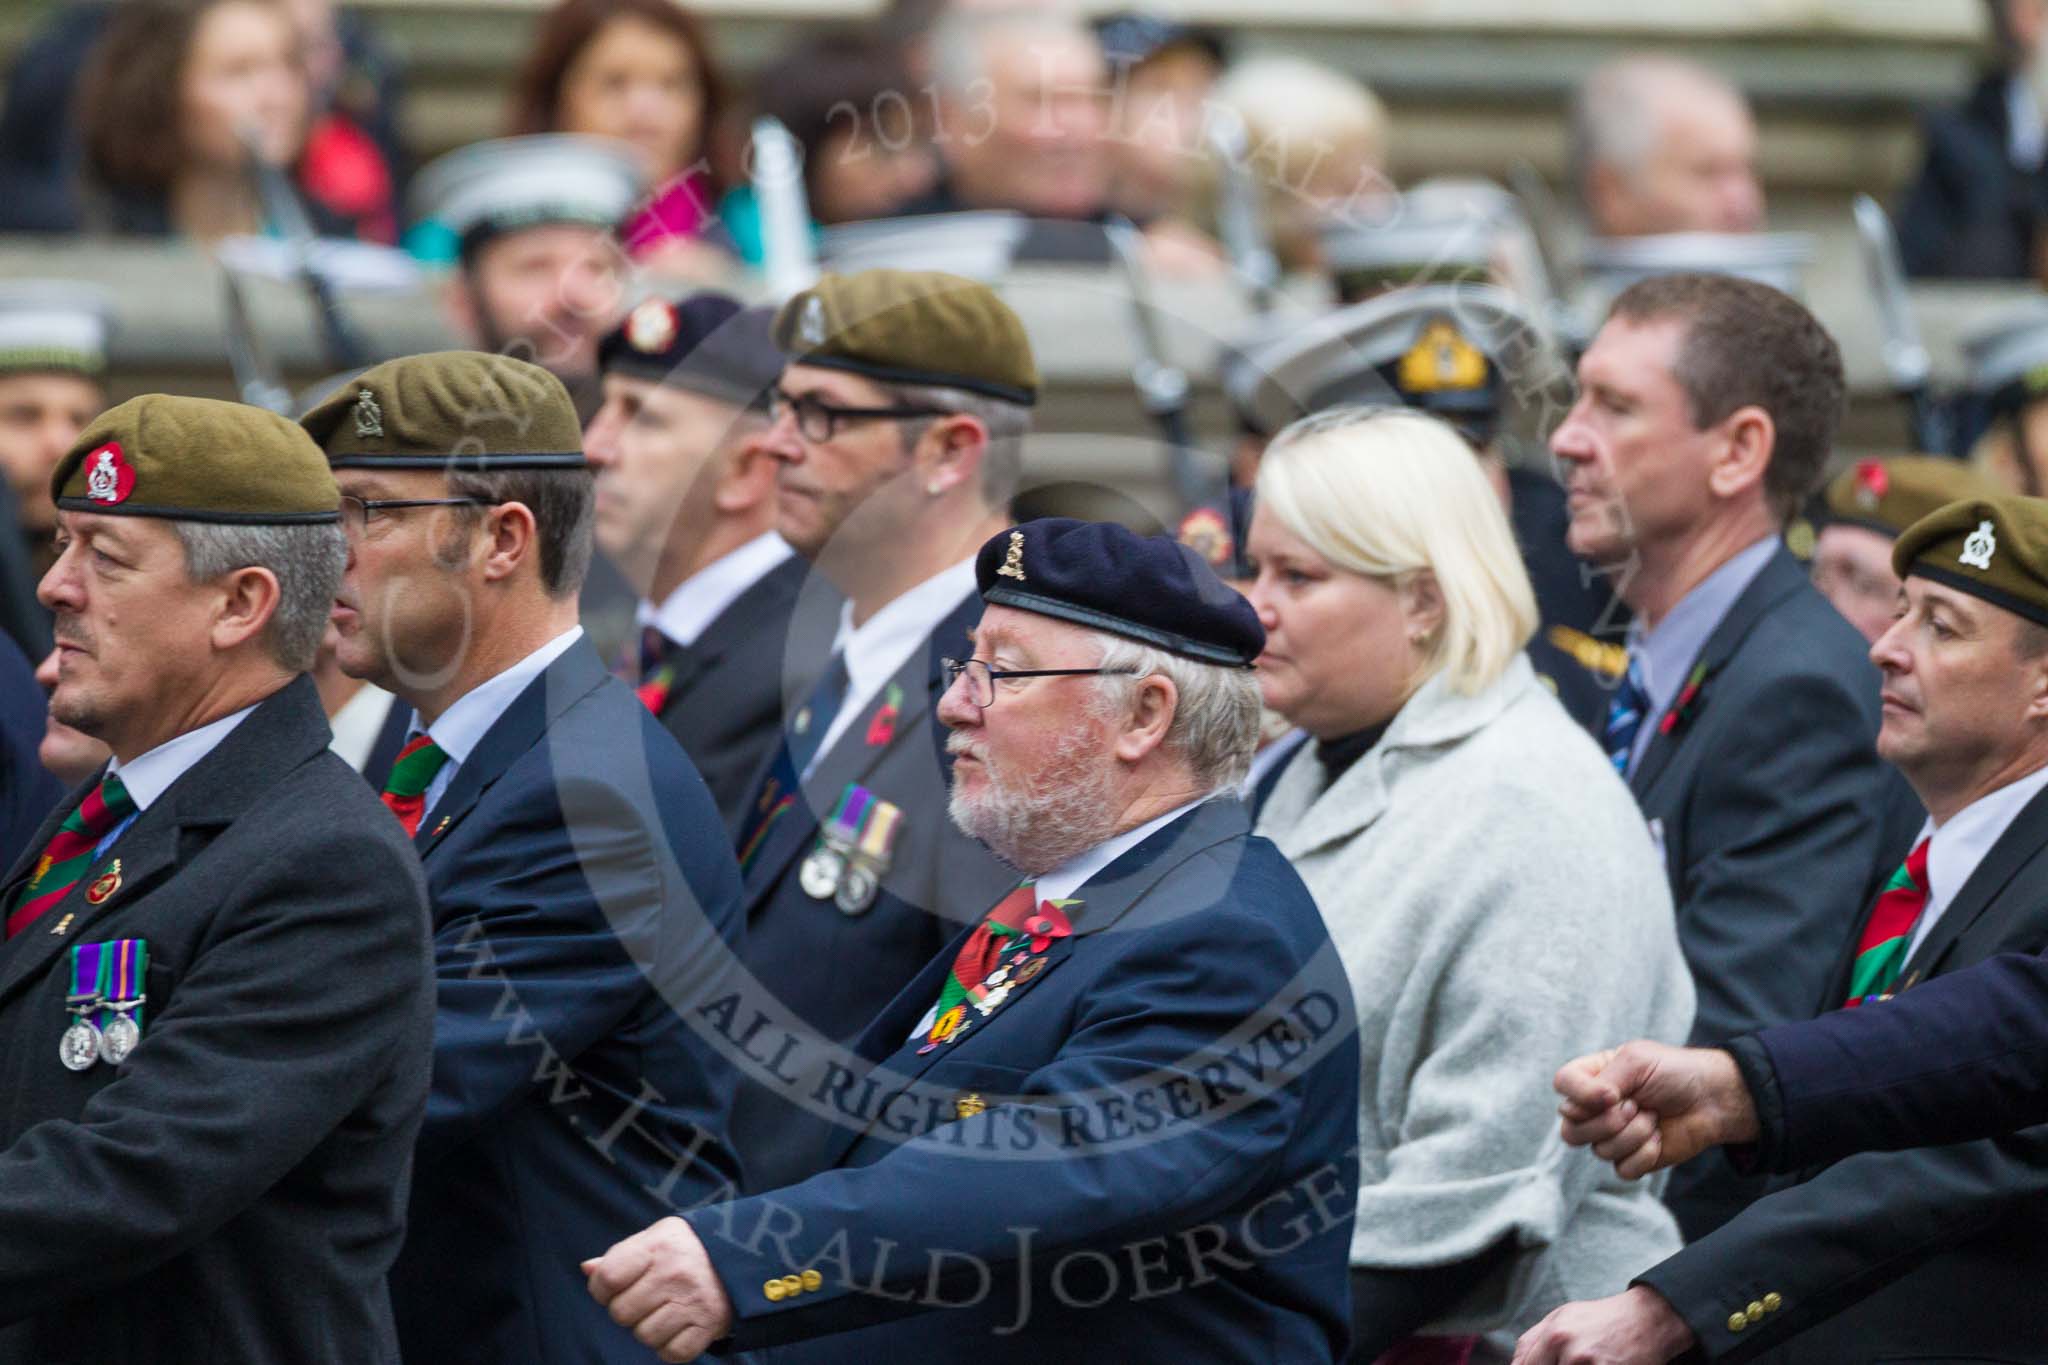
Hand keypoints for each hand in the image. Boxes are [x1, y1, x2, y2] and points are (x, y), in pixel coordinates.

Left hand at [583, 1216, 733, 1362]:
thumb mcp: (657, 1239)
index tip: (613, 1288)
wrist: (745, 1256)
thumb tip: (588, 1270)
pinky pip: (671, 1353)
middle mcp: (675, 1273)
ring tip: (665, 1311)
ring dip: (649, 1329)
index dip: (601, 1289)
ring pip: (644, 1336)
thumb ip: (621, 1255)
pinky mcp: (709, 1325)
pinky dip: (670, 1346)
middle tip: (646, 1299)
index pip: (607, 1278)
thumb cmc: (688, 1249)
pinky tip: (678, 1327)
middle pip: (621, 1313)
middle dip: (628, 1310)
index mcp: (658, 1246)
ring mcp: (693, 1301)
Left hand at [1512, 1286, 1696, 1364]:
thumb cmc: (1604, 1319)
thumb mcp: (1563, 1317)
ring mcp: (1589, 1362)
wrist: (1648, 1319)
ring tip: (1587, 1360)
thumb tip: (1515, 1363)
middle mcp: (1569, 1347)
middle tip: (1567, 1362)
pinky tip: (1599, 1363)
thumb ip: (1535, 1340)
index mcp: (1554, 1332)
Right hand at [1554, 1041, 1758, 1178]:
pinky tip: (1658, 1138)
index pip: (1562, 1086)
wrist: (1712, 1099)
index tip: (1612, 1095)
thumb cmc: (1674, 1072)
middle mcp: (1596, 1108)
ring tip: (1653, 1118)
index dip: (1580, 1095)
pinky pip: (1622, 1169)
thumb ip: (1603, 1080)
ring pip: (1599, 1151)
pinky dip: (1644, 1155)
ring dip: (1633, 1135)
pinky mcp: (1632, 1159)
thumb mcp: (1636, 1061)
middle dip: (1608, 1122)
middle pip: (1570, 1130)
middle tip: (1636, 1106)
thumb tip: (1584, 1108)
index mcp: (1593, 1078)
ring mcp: (1612, 1136)